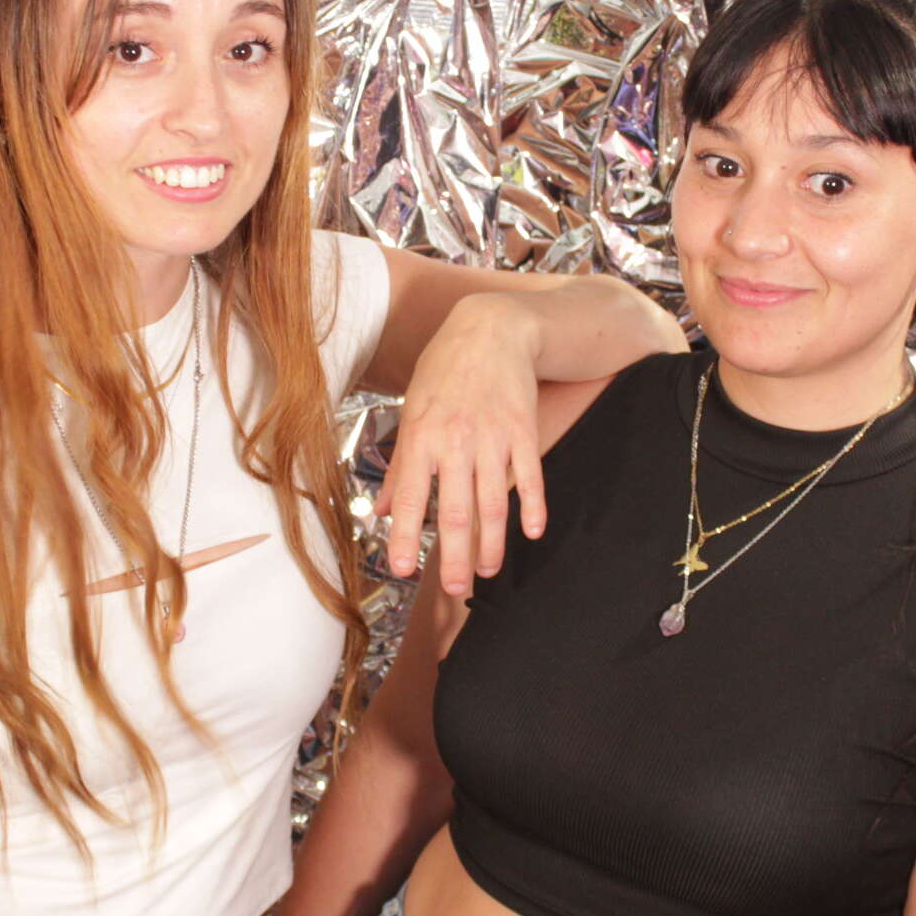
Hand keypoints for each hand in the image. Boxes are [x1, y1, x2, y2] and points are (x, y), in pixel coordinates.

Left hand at [376, 293, 545, 596]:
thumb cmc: (444, 370)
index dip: (404, 537)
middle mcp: (455, 440)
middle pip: (454, 511)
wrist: (492, 327)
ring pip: (493, 502)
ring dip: (492, 542)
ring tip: (489, 570)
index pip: (409, 498)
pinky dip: (533, 507)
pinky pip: (531, 477)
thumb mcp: (412, 409)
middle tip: (454, 588)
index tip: (401, 571)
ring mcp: (493, 437)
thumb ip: (402, 464)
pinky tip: (532, 532)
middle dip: (454, 555)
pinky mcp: (524, 431)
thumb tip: (382, 511)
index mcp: (421, 436)